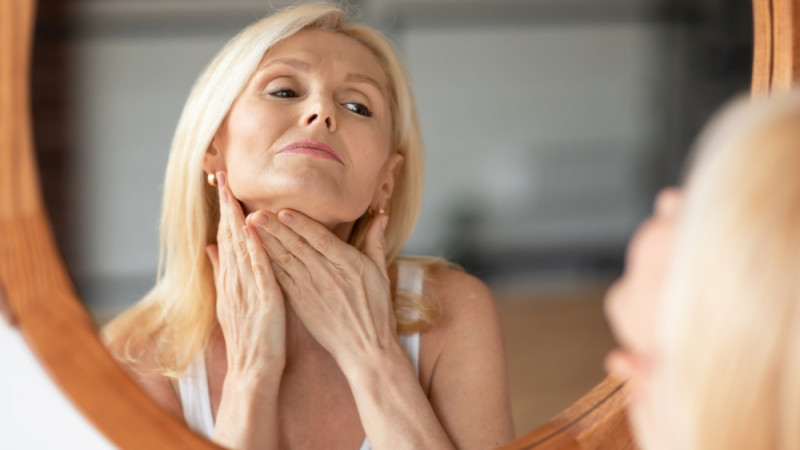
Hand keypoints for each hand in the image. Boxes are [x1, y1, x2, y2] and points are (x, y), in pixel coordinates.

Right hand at [206, 171, 285, 375]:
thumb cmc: (248, 336)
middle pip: (227, 234)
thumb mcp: (231, 301)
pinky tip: (251, 227)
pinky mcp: (262, 298)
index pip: (225, 236)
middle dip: (225, 203)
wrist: (251, 368)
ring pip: (239, 245)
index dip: (223, 209)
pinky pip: (257, 267)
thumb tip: (210, 246)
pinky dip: (253, 246)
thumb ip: (221, 272)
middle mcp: (234, 279)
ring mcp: (246, 287)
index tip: (222, 183)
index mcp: (230, 278)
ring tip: (232, 189)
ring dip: (235, 217)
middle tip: (223, 173)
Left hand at [250, 209, 394, 370]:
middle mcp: (327, 275)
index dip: (301, 224)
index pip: (320, 238)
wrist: (365, 349)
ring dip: (266, 243)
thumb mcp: (381, 273)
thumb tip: (381, 216)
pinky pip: (281, 280)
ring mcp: (311, 290)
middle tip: (256, 213)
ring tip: (250, 227)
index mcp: (348, 264)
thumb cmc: (376, 310)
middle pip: (297, 247)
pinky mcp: (300, 303)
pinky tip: (254, 253)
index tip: (283, 210)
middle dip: (275, 229)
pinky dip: (267, 265)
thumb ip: (376, 242)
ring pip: (285, 261)